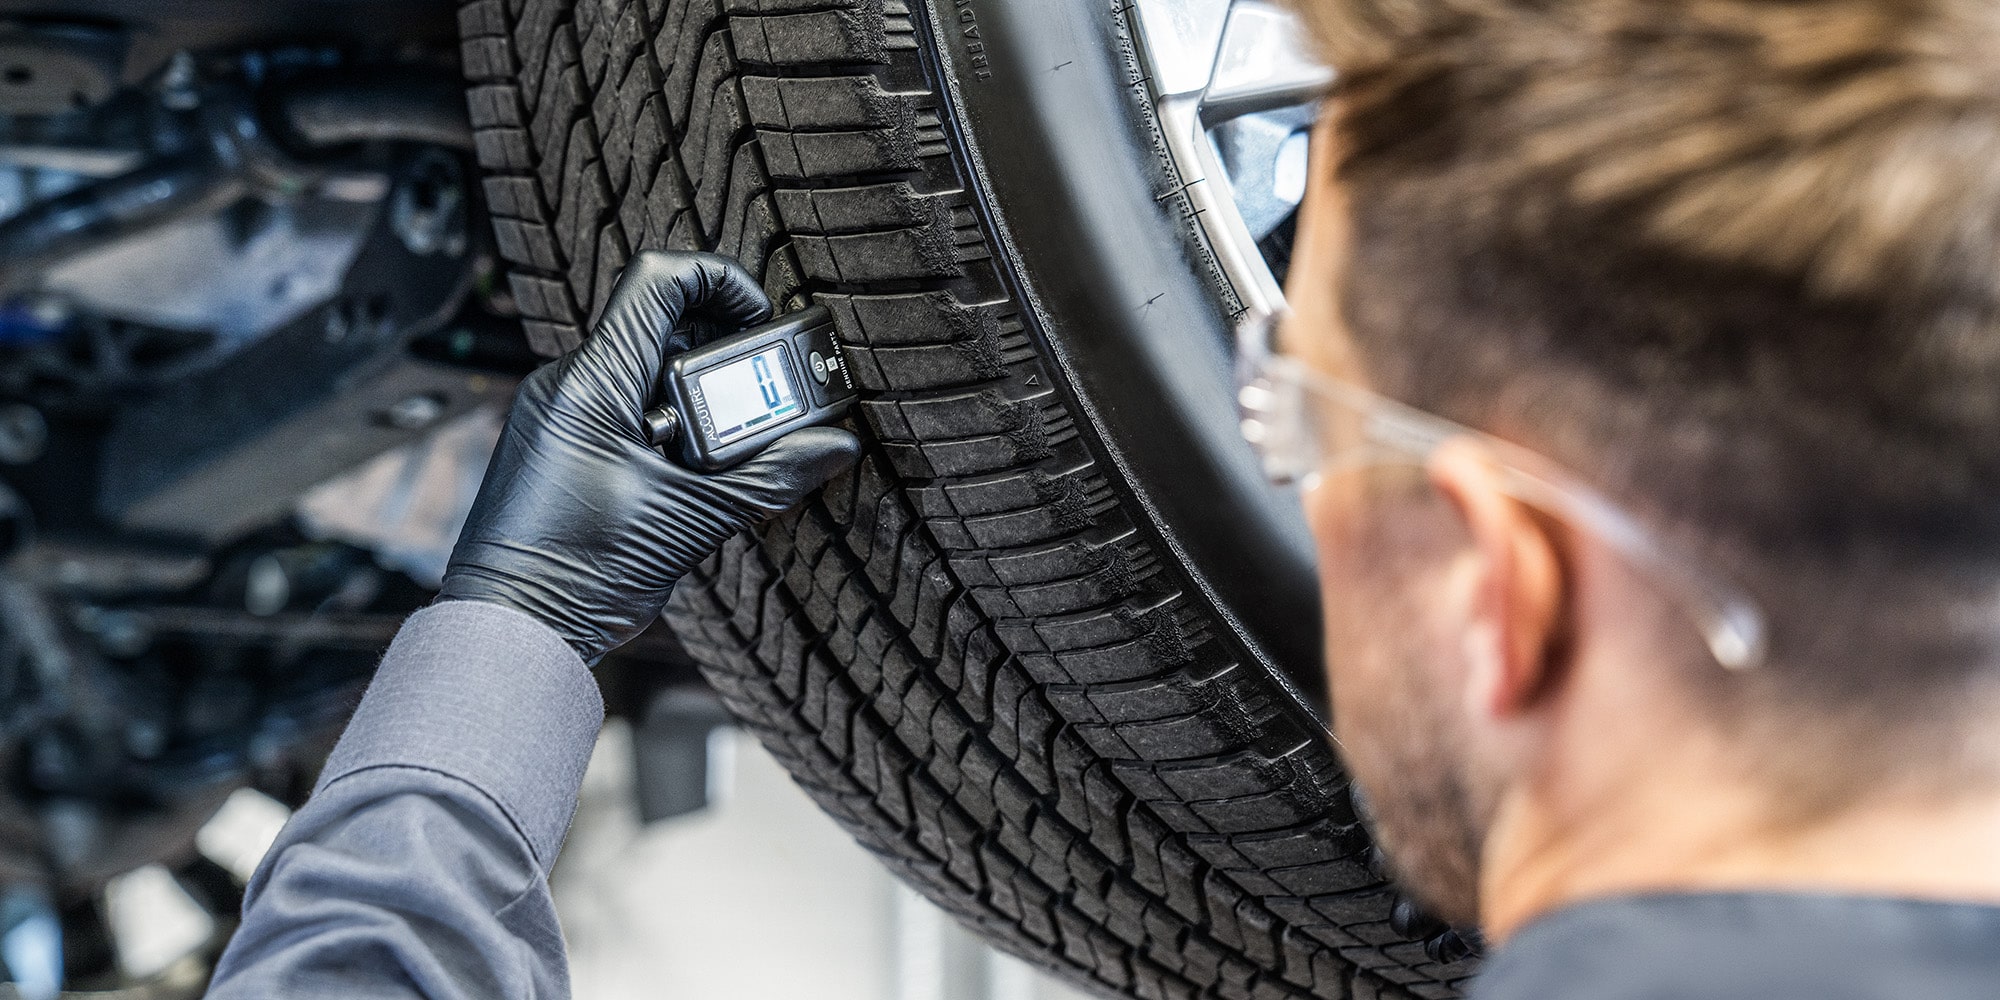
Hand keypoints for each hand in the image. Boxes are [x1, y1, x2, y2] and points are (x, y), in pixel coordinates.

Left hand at [438, 251, 859, 661]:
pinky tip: (696, 472)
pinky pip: (628, 407)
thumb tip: (833, 448)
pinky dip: (672, 424)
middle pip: (663, 326)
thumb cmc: (574, 572)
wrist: (513, 627)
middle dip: (724, 352)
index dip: (721, 281)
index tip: (762, 321)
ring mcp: (563, 413)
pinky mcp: (564, 444)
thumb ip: (769, 477)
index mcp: (592, 382)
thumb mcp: (691, 520)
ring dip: (700, 394)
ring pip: (648, 370)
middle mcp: (570, 384)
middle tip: (767, 392)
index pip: (659, 280)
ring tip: (733, 444)